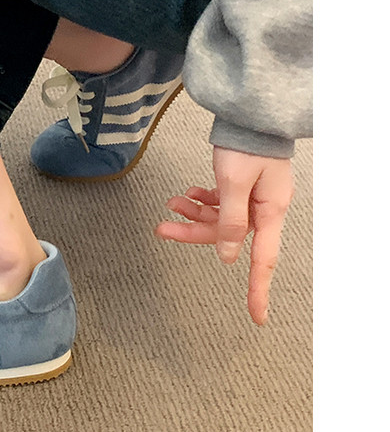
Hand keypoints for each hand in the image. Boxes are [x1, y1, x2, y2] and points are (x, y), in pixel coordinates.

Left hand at [156, 146, 293, 324]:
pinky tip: (189, 193)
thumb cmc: (246, 145)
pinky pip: (222, 203)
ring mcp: (253, 197)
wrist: (249, 115)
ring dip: (194, 213)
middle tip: (162, 228)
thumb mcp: (233, 183)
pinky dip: (203, 201)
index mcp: (270, 212)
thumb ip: (231, 220)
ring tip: (172, 202)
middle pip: (227, 236)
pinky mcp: (242, 185)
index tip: (257, 316)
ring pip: (220, 219)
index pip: (263, 260)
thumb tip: (229, 257)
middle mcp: (263, 208)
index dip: (258, 290)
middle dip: (193, 233)